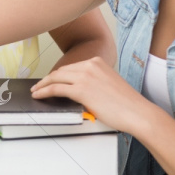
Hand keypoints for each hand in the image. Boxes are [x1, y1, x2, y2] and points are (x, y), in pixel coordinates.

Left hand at [30, 56, 151, 133]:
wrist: (137, 113)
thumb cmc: (126, 103)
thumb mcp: (108, 83)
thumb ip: (93, 81)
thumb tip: (77, 89)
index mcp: (97, 62)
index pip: (70, 67)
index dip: (58, 75)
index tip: (50, 80)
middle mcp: (89, 65)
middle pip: (61, 72)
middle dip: (47, 79)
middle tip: (39, 86)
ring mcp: (84, 76)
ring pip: (55, 78)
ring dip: (43, 85)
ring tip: (36, 91)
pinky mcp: (81, 89)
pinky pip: (56, 89)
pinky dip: (44, 92)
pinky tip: (39, 95)